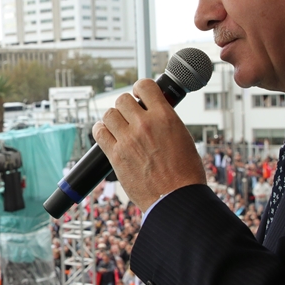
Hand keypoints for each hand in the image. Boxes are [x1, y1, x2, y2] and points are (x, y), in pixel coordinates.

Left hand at [93, 79, 205, 210]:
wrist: (177, 198)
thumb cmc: (185, 172)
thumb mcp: (182, 137)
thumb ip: (165, 121)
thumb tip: (153, 112)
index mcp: (165, 117)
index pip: (145, 86)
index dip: (140, 89)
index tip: (140, 96)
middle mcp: (144, 124)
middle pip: (122, 100)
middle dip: (125, 106)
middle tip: (130, 116)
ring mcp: (128, 140)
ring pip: (108, 114)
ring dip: (112, 119)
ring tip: (119, 128)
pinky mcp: (115, 155)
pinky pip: (99, 133)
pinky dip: (101, 131)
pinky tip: (107, 135)